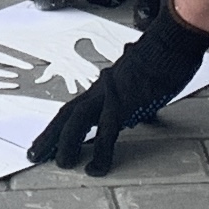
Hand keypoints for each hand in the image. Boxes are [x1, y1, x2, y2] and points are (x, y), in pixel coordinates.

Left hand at [27, 6, 208, 175]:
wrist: (173, 39)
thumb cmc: (166, 54)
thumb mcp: (145, 78)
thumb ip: (135, 95)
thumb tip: (137, 112)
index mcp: (106, 83)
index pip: (76, 106)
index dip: (60, 124)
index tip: (49, 139)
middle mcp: (103, 88)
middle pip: (68, 113)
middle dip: (49, 135)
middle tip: (35, 153)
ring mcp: (111, 94)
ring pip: (78, 122)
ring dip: (65, 144)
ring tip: (60, 164)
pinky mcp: (125, 103)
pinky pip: (107, 135)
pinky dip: (100, 154)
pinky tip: (95, 169)